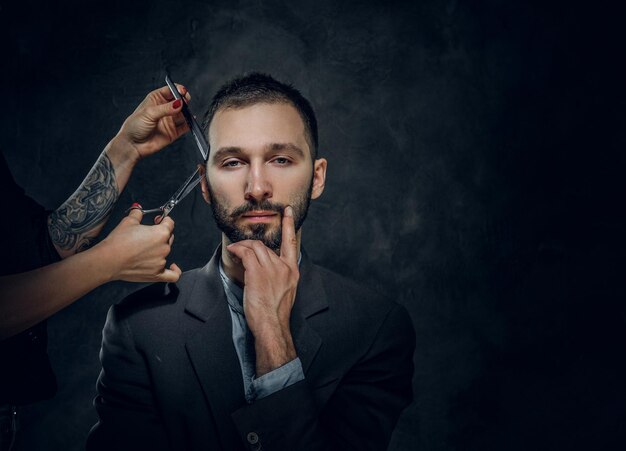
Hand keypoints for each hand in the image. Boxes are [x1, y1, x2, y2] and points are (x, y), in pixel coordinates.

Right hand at [97, 207, 181, 282]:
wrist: (109, 260)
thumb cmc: (118, 242)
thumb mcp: (128, 222)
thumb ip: (137, 213)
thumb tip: (138, 209)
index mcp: (161, 233)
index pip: (169, 223)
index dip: (163, 219)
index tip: (158, 220)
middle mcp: (164, 247)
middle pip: (168, 237)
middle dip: (160, 234)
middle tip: (148, 234)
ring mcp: (161, 261)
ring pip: (165, 252)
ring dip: (158, 249)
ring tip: (143, 248)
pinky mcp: (156, 274)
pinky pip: (172, 275)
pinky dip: (174, 270)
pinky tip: (173, 267)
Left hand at [112, 84, 191, 162]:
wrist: (133, 145)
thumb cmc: (135, 126)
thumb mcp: (149, 113)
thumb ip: (166, 108)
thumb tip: (179, 103)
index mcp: (156, 99)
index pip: (170, 90)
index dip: (178, 89)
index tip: (183, 92)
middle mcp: (164, 109)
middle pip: (179, 101)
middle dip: (184, 101)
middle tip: (185, 103)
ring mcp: (169, 120)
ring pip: (183, 114)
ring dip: (187, 113)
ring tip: (187, 114)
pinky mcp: (173, 132)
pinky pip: (185, 127)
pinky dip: (189, 124)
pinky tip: (190, 122)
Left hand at [227, 206, 298, 375]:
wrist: (272, 325)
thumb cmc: (274, 313)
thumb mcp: (284, 292)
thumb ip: (278, 277)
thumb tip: (263, 269)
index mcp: (292, 272)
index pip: (291, 243)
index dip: (289, 226)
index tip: (288, 212)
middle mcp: (284, 267)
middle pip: (266, 246)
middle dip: (251, 246)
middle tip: (240, 248)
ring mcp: (271, 269)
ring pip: (254, 247)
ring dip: (242, 246)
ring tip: (235, 251)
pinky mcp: (257, 272)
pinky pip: (245, 253)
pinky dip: (237, 249)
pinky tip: (232, 251)